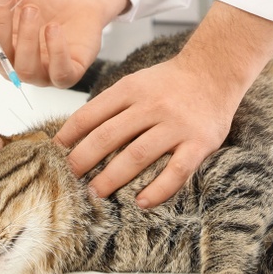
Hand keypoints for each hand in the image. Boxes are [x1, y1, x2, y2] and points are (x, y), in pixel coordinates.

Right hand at [0, 0, 127, 87]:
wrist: (76, 0)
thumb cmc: (39, 1)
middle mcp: (13, 66)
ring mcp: (40, 74)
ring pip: (25, 68)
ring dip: (26, 37)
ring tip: (31, 9)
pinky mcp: (67, 74)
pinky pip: (59, 73)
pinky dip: (55, 51)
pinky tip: (53, 29)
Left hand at [54, 3, 272, 207]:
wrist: (215, 71)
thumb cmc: (170, 82)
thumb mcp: (137, 81)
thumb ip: (112, 104)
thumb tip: (77, 132)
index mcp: (132, 89)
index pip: (92, 113)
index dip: (71, 134)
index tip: (56, 152)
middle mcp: (152, 106)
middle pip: (109, 136)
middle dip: (85, 159)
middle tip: (71, 177)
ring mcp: (176, 125)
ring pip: (137, 156)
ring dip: (112, 178)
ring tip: (96, 192)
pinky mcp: (199, 143)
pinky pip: (176, 172)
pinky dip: (157, 190)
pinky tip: (141, 202)